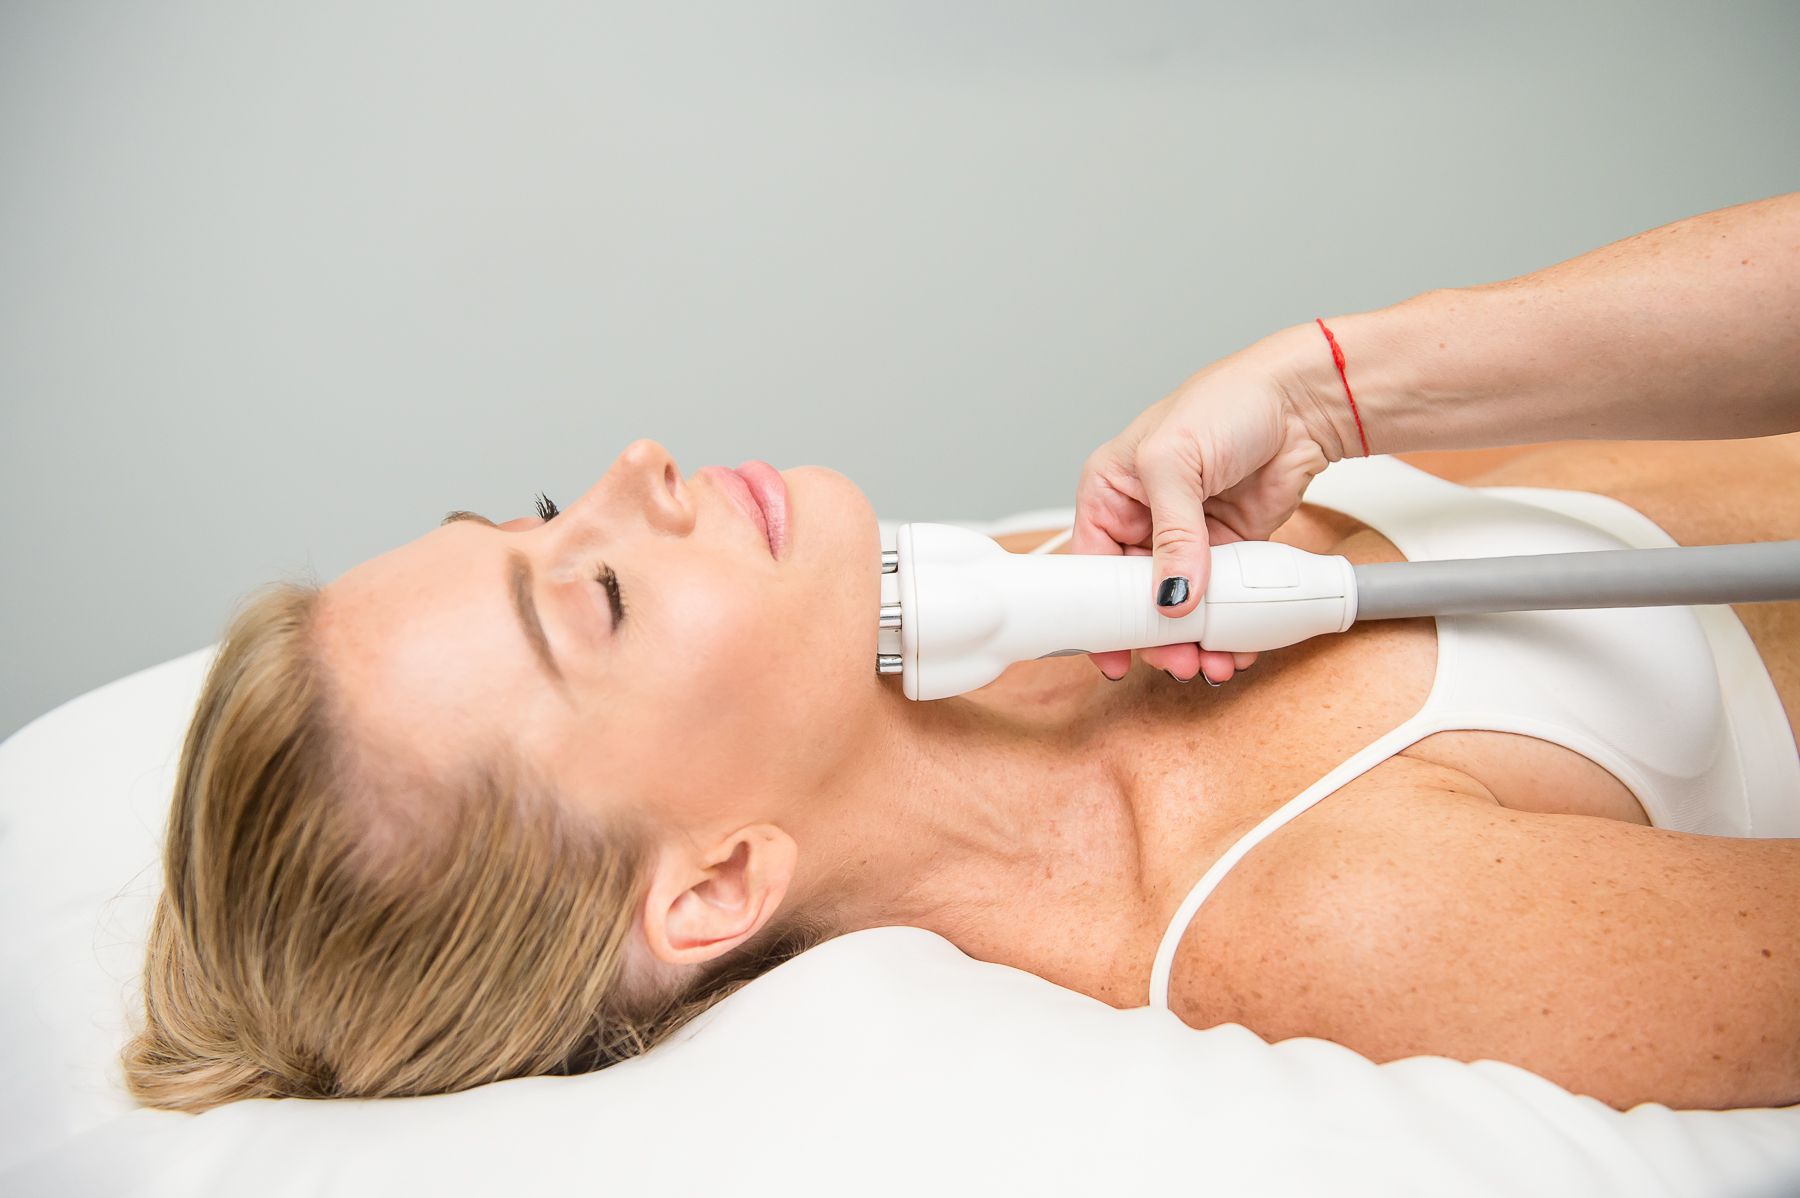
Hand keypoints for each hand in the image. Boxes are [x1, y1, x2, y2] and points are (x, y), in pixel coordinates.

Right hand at [1071, 328, 1341, 683]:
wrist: (1302, 402)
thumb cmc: (1226, 401)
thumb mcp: (1176, 462)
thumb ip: (1172, 534)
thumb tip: (1172, 594)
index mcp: (1110, 492)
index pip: (1091, 565)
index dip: (1099, 613)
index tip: (1112, 652)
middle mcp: (1143, 518)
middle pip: (1137, 596)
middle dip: (1155, 635)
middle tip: (1175, 661)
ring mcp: (1187, 538)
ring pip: (1181, 606)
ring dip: (1194, 640)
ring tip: (1210, 661)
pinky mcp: (1228, 549)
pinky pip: (1221, 600)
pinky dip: (1228, 627)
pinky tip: (1236, 644)